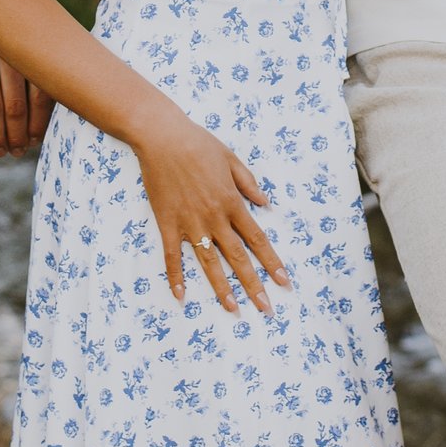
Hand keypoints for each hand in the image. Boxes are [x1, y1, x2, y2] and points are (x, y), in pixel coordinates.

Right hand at [0, 1, 49, 155]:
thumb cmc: (1, 15)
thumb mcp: (25, 25)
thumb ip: (40, 53)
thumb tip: (70, 90)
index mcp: (28, 42)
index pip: (40, 91)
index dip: (39, 122)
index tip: (36, 141)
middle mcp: (4, 45)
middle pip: (15, 103)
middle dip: (17, 134)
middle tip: (17, 152)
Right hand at [131, 108, 289, 314]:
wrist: (161, 136)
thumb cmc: (198, 143)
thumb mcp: (231, 159)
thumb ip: (248, 183)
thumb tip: (266, 204)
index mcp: (232, 202)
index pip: (257, 239)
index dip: (272, 262)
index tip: (284, 282)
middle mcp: (214, 217)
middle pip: (238, 257)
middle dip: (253, 284)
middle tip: (266, 308)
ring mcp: (189, 223)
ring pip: (209, 262)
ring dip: (222, 287)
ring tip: (232, 309)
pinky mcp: (167, 223)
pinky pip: (171, 255)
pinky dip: (175, 276)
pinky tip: (180, 297)